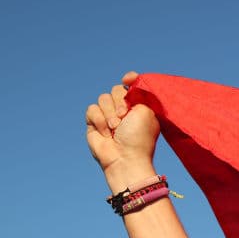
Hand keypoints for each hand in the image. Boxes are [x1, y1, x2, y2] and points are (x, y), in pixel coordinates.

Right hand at [85, 72, 160, 190]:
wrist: (124, 158)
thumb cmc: (139, 137)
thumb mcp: (146, 111)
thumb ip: (140, 92)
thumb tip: (129, 79)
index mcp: (140, 106)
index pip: (132, 84)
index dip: (130, 79)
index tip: (128, 79)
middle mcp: (124, 109)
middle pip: (116, 89)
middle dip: (119, 102)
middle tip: (124, 117)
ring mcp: (109, 115)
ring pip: (103, 98)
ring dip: (109, 113)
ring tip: (115, 128)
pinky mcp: (94, 122)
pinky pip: (91, 109)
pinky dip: (99, 120)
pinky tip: (106, 133)